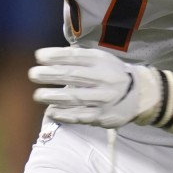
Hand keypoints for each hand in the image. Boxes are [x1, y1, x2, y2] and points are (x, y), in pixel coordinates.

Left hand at [29, 46, 162, 128]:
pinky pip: (80, 115)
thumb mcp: (101, 60)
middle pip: (74, 76)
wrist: (140, 94)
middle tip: (33, 74)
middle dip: (51, 75)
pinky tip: (51, 111)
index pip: (76, 57)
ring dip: (54, 96)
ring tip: (38, 94)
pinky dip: (64, 113)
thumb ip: (79, 58)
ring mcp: (104, 99)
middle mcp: (104, 79)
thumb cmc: (112, 73)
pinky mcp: (103, 116)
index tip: (38, 56)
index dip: (56, 56)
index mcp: (102, 62)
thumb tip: (50, 57)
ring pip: (75, 98)